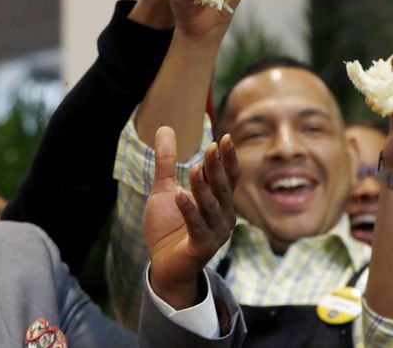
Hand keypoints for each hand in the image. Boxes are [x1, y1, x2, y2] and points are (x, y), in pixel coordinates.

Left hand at [145, 127, 238, 309]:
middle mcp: (223, 216)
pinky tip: (180, 195)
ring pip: (211, 206)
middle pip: (222, 188)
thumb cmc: (169, 227)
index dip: (228, 158)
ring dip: (203, 187)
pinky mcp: (201, 247)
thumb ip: (166, 162)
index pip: (228, 176)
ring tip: (193, 168)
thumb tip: (165, 128)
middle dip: (217, 167)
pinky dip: (189, 210)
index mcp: (219, 202)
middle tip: (212, 146)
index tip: (225, 138)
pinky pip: (196, 226)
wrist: (164, 265)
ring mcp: (215, 233)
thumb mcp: (165, 189)